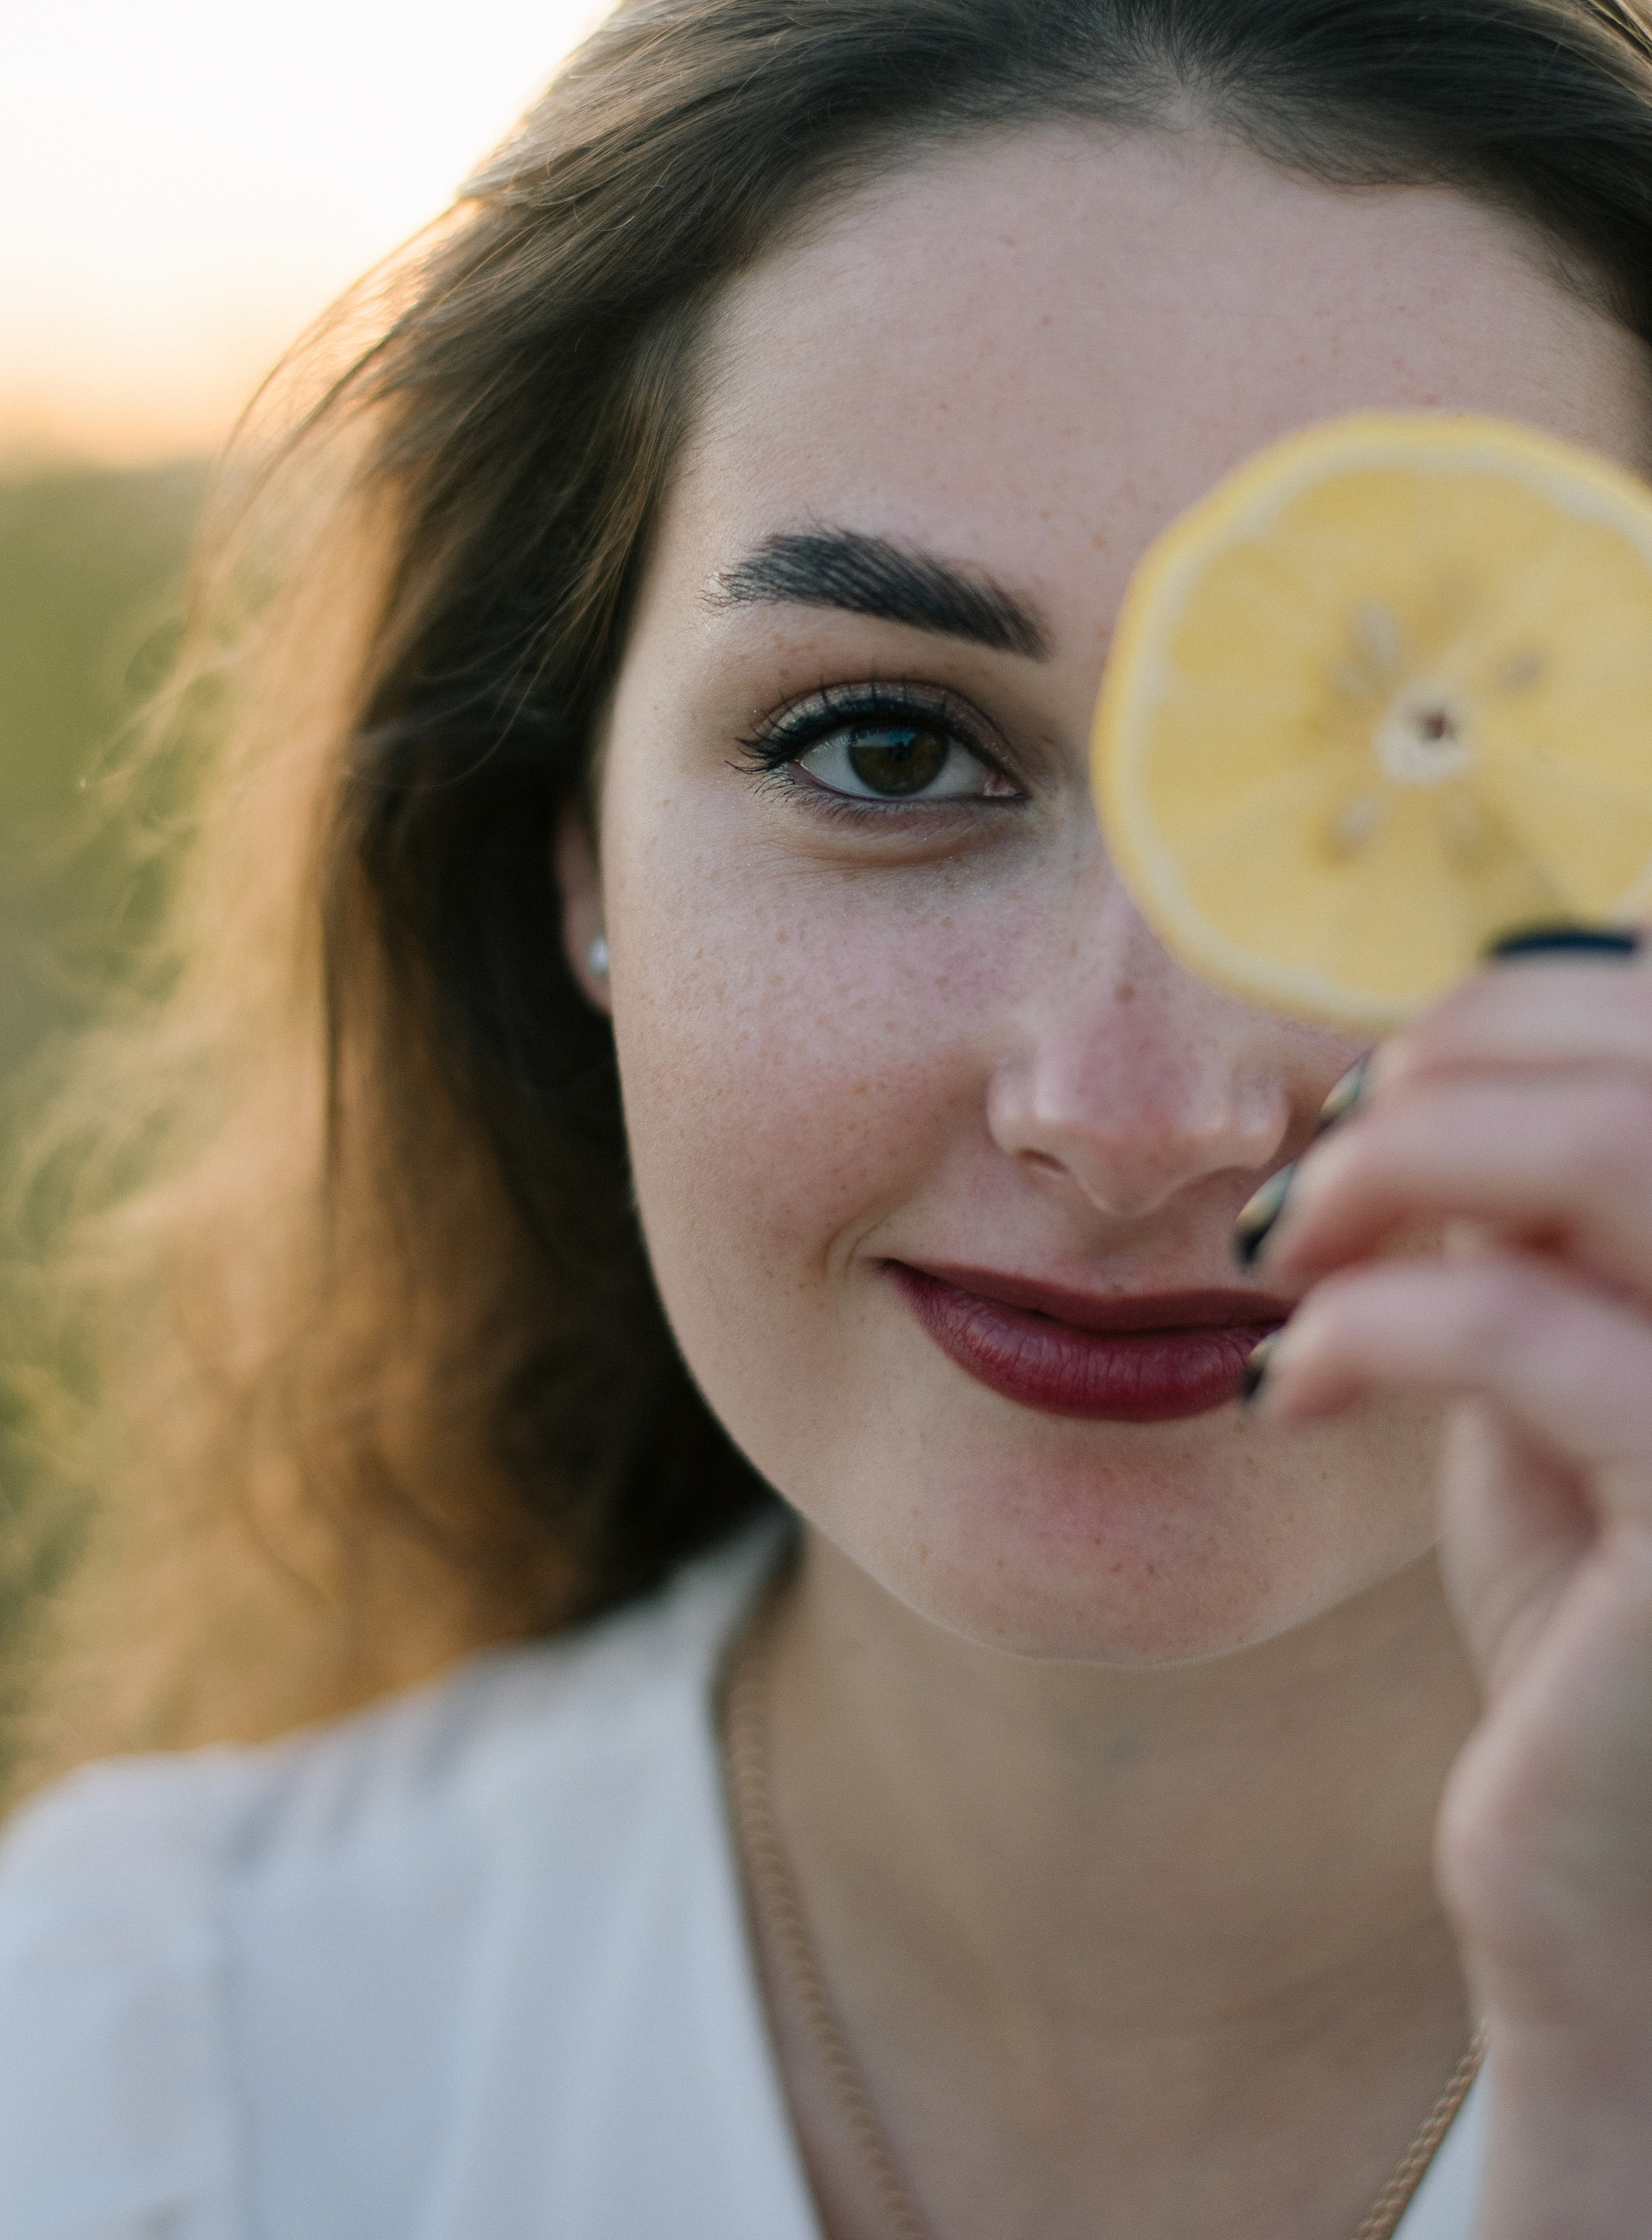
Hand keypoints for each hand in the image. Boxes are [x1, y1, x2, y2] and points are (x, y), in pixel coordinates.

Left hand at [1253, 946, 1651, 2233]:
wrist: (1616, 1907)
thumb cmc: (1596, 1630)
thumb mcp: (1566, 1388)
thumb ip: (1545, 1232)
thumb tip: (1444, 1076)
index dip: (1540, 1000)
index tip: (1392, 1080)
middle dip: (1461, 1056)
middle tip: (1324, 1155)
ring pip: (1620, 1151)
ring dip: (1408, 1157)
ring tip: (1289, 1240)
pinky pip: (1528, 1334)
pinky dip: (1373, 1322)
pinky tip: (1293, 1385)